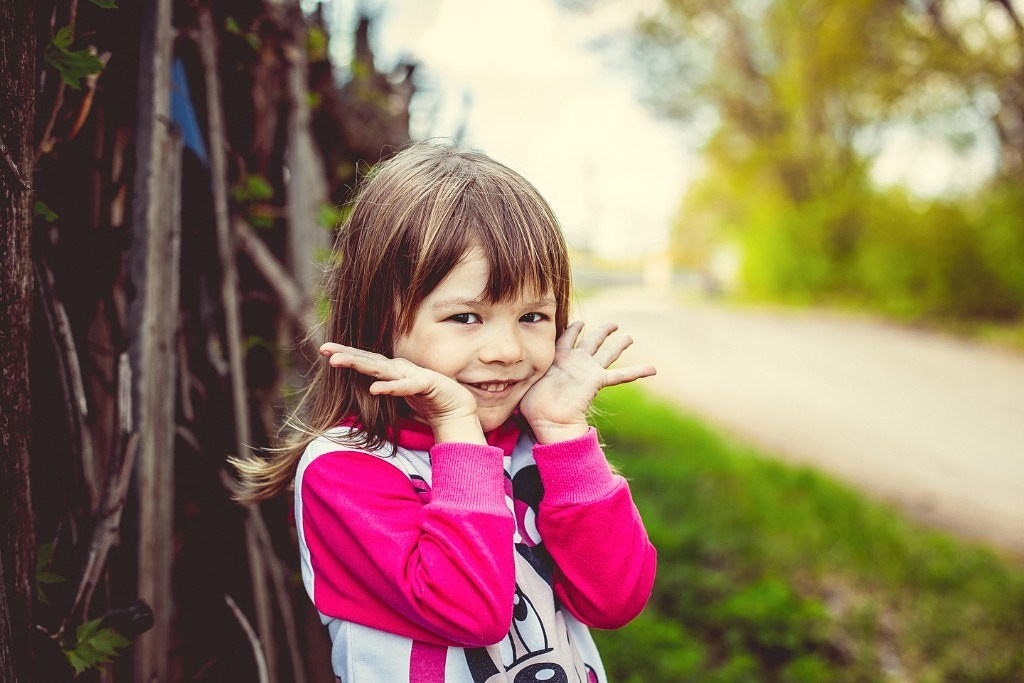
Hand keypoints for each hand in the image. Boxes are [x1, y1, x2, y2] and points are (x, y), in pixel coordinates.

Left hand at [319, 343, 484, 443]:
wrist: (457, 408)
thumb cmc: (427, 400)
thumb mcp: (399, 394)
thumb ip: (384, 388)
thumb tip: (364, 389)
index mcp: (392, 371)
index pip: (365, 361)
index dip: (346, 354)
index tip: (323, 350)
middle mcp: (399, 369)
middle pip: (368, 361)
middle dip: (346, 354)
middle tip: (324, 349)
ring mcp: (412, 375)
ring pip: (381, 369)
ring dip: (359, 364)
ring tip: (337, 361)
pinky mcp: (426, 384)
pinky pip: (405, 386)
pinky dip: (390, 387)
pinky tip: (375, 389)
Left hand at [519, 321, 656, 444]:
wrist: (547, 421)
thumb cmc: (532, 405)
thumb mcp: (525, 379)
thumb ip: (522, 369)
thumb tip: (502, 366)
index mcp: (558, 359)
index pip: (566, 338)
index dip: (573, 329)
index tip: (579, 323)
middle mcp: (576, 362)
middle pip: (592, 341)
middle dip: (602, 332)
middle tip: (613, 324)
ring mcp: (588, 370)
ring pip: (606, 352)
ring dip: (618, 344)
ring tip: (629, 337)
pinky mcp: (597, 380)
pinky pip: (620, 376)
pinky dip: (637, 372)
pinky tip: (653, 369)